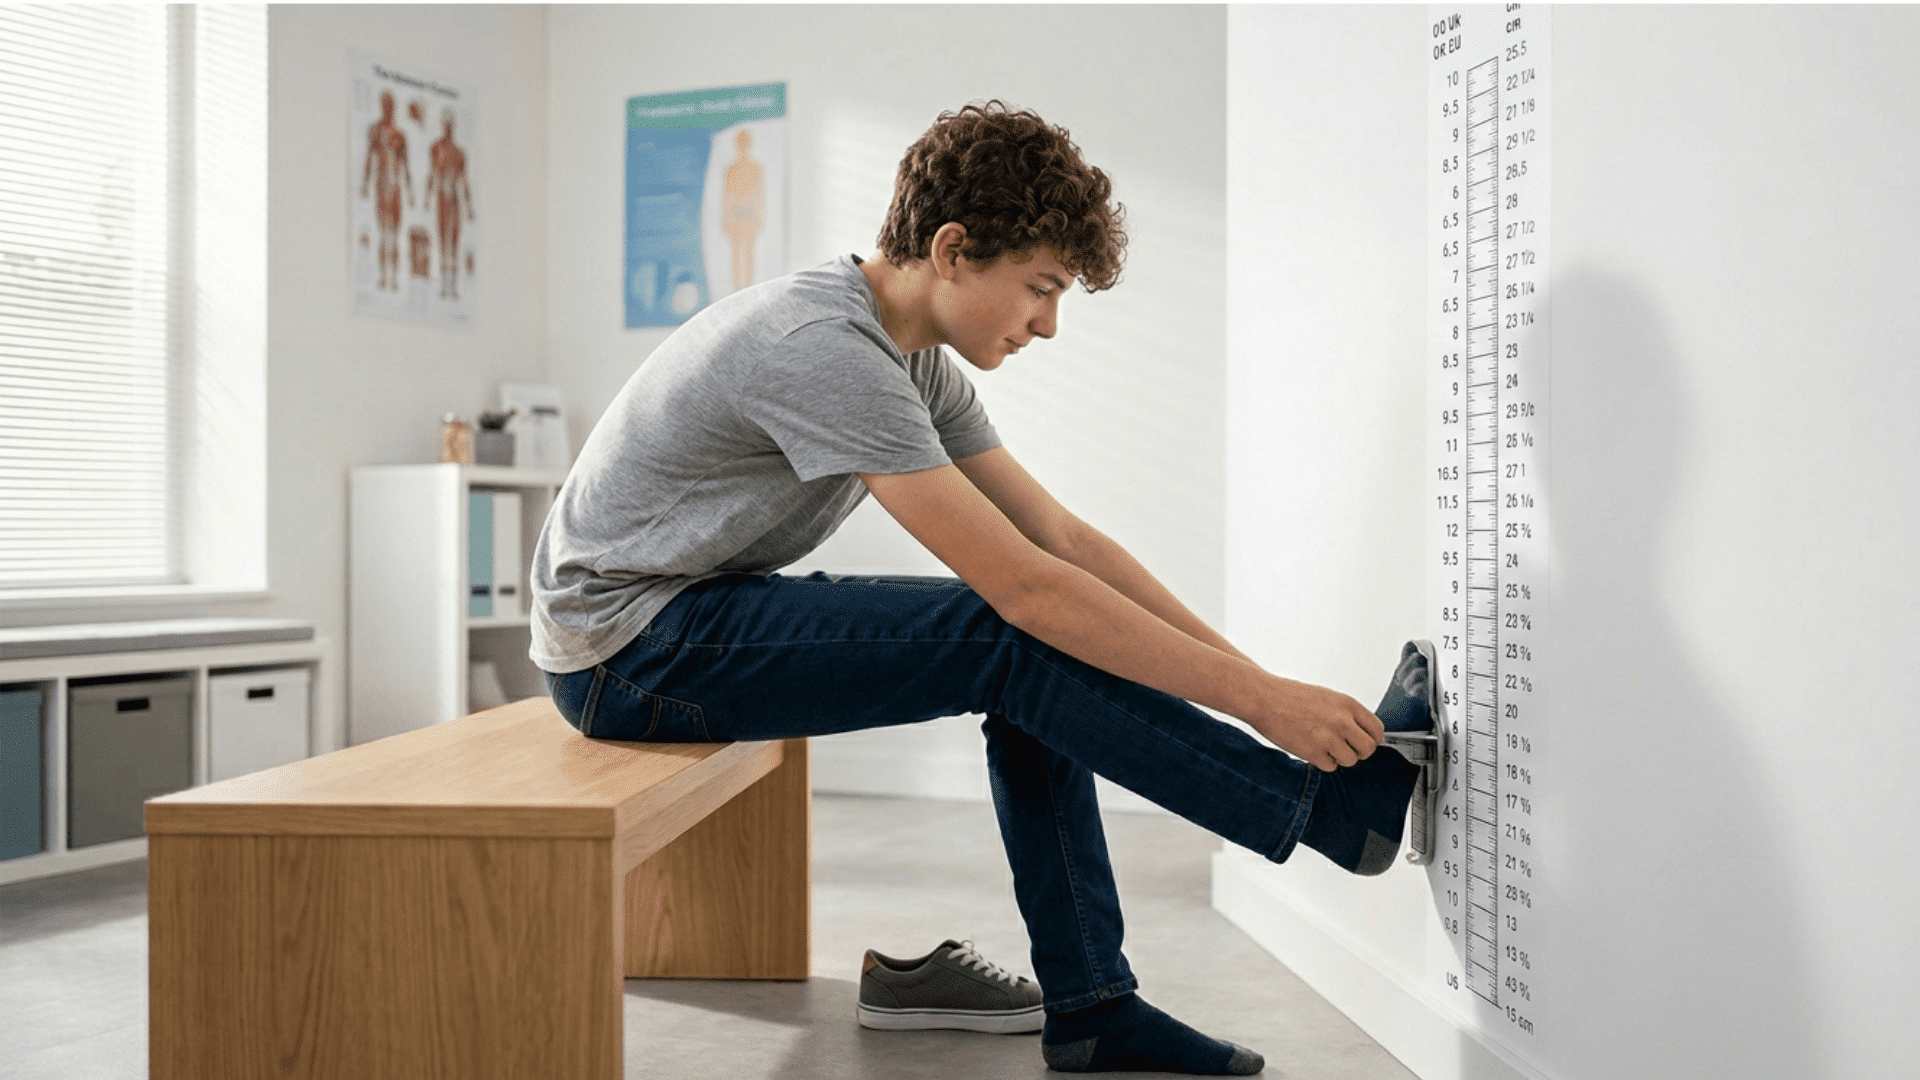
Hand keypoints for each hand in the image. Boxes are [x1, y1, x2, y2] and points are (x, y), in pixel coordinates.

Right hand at [1249, 677, 1383, 771]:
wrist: (1264, 699)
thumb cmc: (1290, 696)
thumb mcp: (1326, 697)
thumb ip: (1345, 713)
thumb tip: (1358, 731)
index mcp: (1348, 704)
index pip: (1377, 730)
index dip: (1370, 739)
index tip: (1362, 741)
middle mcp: (1342, 721)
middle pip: (1368, 749)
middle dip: (1358, 752)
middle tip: (1345, 748)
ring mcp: (1328, 738)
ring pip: (1350, 761)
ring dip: (1339, 758)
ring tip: (1324, 747)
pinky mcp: (1313, 753)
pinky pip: (1330, 767)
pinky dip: (1322, 762)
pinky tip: (1311, 749)